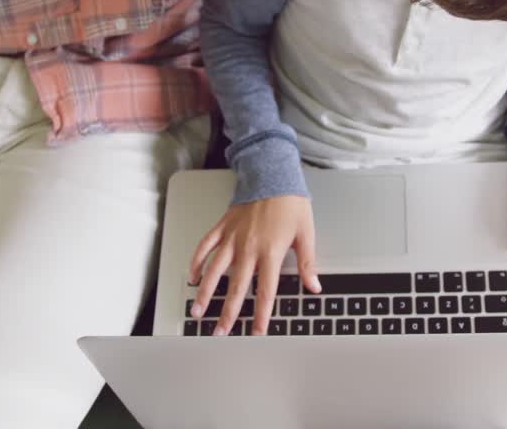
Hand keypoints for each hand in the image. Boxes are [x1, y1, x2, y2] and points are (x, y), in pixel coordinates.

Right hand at [187, 196, 321, 335]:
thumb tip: (314, 286)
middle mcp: (248, 248)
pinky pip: (205, 247)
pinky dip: (196, 262)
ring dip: (205, 293)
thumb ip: (307, 263)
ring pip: (214, 271)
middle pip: (236, 288)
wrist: (272, 173)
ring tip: (197, 312)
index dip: (261, 315)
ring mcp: (232, 238)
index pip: (265, 291)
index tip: (257, 332)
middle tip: (220, 333)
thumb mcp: (306, 233)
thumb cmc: (291, 202)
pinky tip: (192, 278)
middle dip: (227, 313)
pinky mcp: (222, 227)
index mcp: (270, 252)